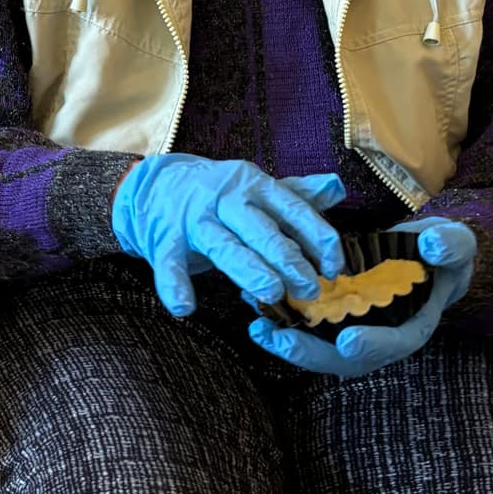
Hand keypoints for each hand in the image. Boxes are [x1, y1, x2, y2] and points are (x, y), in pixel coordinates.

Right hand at [111, 156, 345, 317]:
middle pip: (261, 230)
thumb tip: (336, 188)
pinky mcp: (166, 239)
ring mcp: (195, 219)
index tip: (334, 266)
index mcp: (255, 186)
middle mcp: (227, 199)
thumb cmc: (217, 194)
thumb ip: (296, 194)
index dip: (317, 237)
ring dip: (248, 269)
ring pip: (225, 246)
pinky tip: (184, 308)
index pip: (293, 209)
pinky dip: (174, 285)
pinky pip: (170, 264)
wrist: (156, 185)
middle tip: (310, 288)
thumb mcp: (257, 188)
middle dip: (288, 259)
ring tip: (271, 293)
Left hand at [247, 215, 476, 377]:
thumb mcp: (455, 245)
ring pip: (318, 346)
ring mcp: (352, 329)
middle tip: (284, 342)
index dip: (372, 346)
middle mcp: (378, 336)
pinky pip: (305, 325)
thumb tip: (433, 244)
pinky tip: (255, 303)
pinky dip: (282, 319)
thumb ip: (450, 246)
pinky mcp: (332, 316)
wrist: (426, 255)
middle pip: (344, 358)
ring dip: (287, 341)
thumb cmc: (443, 253)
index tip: (348, 342)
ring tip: (259, 326)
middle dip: (313, 352)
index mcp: (411, 327)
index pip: (392, 344)